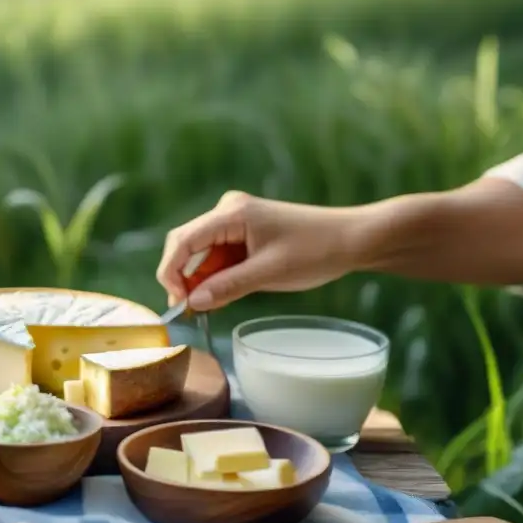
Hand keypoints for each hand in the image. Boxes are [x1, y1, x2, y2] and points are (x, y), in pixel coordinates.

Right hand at [156, 191, 357, 311]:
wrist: (351, 239)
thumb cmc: (315, 250)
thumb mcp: (269, 273)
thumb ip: (228, 287)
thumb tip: (193, 302)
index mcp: (231, 213)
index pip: (183, 241)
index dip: (171, 272)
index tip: (176, 303)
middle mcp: (227, 212)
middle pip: (185, 244)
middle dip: (180, 277)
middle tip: (185, 311)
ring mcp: (235, 222)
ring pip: (200, 253)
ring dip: (198, 280)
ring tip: (203, 308)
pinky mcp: (243, 234)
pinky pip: (217, 256)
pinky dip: (214, 277)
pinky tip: (218, 296)